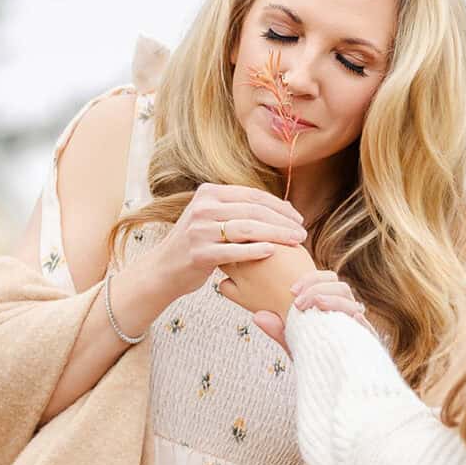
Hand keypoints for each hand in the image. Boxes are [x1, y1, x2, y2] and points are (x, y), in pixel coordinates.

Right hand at [146, 180, 308, 308]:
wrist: (163, 270)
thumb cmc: (197, 245)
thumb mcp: (213, 219)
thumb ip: (240, 210)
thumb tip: (283, 206)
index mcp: (208, 194)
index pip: (252, 195)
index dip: (279, 206)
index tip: (297, 217)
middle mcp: (202, 208)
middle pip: (253, 210)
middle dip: (282, 221)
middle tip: (301, 232)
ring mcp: (199, 230)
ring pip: (247, 228)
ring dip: (276, 234)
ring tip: (295, 242)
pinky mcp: (199, 253)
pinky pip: (234, 250)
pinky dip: (255, 250)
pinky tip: (273, 252)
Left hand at [248, 265, 373, 354]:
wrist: (334, 390)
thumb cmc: (317, 362)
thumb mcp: (295, 344)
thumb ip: (279, 330)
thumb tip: (257, 316)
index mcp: (332, 308)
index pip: (328, 281)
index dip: (311, 279)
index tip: (291, 290)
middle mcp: (347, 314)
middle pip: (340, 286)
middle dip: (317, 287)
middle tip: (297, 301)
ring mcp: (357, 327)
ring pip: (350, 300)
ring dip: (330, 298)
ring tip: (313, 305)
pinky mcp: (365, 342)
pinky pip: (364, 325)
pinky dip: (352, 317)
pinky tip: (342, 316)